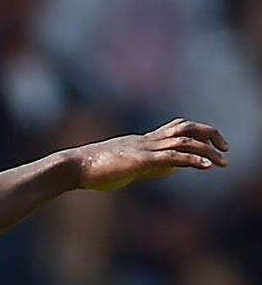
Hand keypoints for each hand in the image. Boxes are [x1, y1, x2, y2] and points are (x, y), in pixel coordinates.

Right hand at [69, 118, 228, 191]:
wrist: (72, 166)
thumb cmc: (91, 169)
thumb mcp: (124, 167)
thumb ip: (145, 165)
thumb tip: (165, 169)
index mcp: (140, 140)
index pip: (175, 128)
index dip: (197, 133)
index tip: (212, 145)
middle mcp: (144, 140)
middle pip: (184, 128)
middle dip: (209, 134)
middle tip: (225, 147)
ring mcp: (142, 149)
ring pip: (181, 142)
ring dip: (207, 151)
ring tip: (223, 161)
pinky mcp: (139, 161)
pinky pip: (171, 158)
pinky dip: (192, 160)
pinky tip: (206, 166)